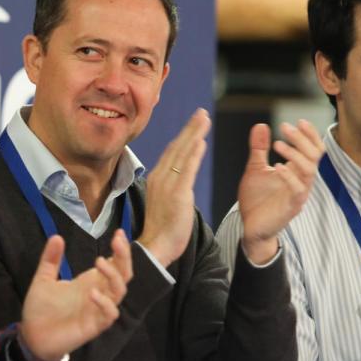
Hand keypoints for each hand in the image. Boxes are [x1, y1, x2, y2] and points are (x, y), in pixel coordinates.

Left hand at [19, 230, 131, 360]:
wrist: (31, 337)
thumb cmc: (41, 309)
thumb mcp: (43, 279)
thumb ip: (51, 260)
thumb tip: (56, 236)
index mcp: (90, 281)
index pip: (114, 263)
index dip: (121, 249)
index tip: (118, 232)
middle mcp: (99, 293)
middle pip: (123, 274)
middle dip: (124, 257)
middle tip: (117, 241)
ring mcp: (97, 310)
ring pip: (120, 292)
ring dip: (114, 276)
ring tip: (99, 262)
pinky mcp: (94, 326)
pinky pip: (109, 315)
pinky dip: (105, 304)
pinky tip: (92, 293)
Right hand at [138, 108, 210, 266]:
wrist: (155, 248)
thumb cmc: (162, 229)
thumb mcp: (165, 202)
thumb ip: (172, 187)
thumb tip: (181, 180)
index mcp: (157, 178)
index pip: (172, 152)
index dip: (184, 135)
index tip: (194, 122)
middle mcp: (160, 178)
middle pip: (177, 147)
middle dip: (190, 128)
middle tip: (202, 112)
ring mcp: (167, 185)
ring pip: (182, 154)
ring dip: (194, 134)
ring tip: (204, 119)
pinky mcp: (177, 195)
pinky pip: (187, 170)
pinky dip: (193, 154)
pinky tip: (201, 142)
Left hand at [237, 120, 324, 263]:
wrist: (251, 227)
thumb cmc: (256, 200)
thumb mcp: (256, 169)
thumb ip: (259, 148)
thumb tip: (261, 125)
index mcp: (296, 171)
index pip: (313, 149)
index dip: (310, 134)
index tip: (298, 120)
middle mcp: (302, 181)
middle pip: (314, 156)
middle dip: (302, 139)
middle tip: (286, 126)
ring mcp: (299, 194)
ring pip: (309, 170)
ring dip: (295, 154)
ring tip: (278, 143)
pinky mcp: (291, 207)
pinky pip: (298, 189)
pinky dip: (289, 176)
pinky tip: (277, 166)